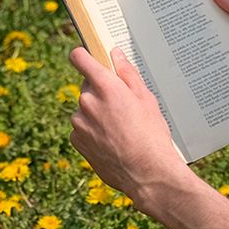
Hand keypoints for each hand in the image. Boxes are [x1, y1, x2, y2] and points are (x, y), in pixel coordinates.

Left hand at [68, 46, 189, 207]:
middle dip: (100, 91)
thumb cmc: (151, 135)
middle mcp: (87, 101)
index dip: (83, 56)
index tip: (88, 58)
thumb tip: (115, 54)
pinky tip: (111, 141)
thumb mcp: (146, 99)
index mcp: (105, 86)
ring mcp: (79, 122)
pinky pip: (81, 128)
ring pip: (85, 108)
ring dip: (96, 113)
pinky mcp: (76, 140)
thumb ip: (127, 73)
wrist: (147, 173)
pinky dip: (92, 131)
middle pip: (87, 86)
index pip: (79, 58)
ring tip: (120, 129)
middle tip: (121, 106)